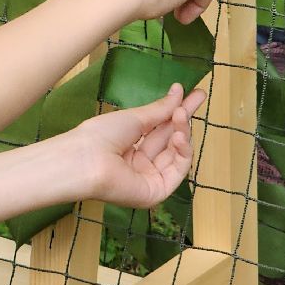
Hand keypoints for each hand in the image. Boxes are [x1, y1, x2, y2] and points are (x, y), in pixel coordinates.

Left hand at [73, 84, 206, 208]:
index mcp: (129, 146)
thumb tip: (178, 92)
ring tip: (182, 114)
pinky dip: (182, 152)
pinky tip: (179, 136)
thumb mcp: (133, 118)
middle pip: (169, 139)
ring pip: (176, 154)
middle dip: (184, 118)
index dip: (176, 111)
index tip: (194, 94)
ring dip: (182, 132)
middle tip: (198, 97)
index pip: (160, 128)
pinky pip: (176, 171)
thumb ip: (159, 110)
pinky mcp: (156, 192)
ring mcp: (149, 178)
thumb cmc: (101, 135)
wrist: (86, 160)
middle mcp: (140, 163)